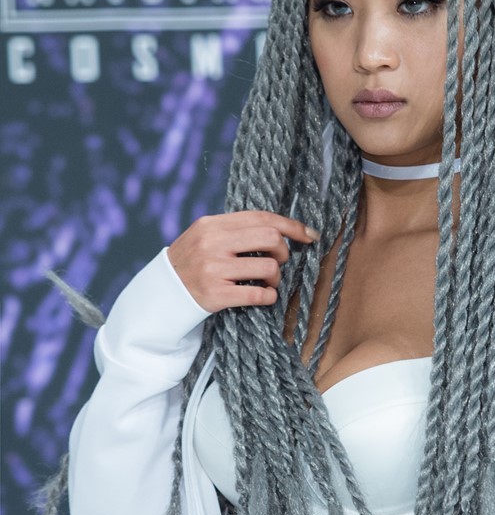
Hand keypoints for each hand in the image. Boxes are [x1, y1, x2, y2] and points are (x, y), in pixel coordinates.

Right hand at [167, 210, 319, 312]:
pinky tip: (264, 295)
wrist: (164, 292)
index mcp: (212, 224)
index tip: (310, 235)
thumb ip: (236, 229)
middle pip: (270, 238)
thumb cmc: (193, 262)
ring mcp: (214, 269)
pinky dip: (269, 296)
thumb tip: (280, 229)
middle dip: (284, 251)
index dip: (291, 226)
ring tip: (267, 281)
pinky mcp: (216, 294)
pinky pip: (258, 293)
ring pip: (269, 267)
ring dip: (276, 277)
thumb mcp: (206, 236)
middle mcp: (212, 243)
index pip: (261, 217)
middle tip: (278, 261)